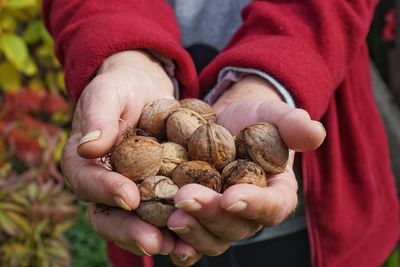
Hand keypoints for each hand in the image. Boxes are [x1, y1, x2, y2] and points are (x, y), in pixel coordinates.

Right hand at [61, 50, 176, 255]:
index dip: (106, 192)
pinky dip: (179, 228)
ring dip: (159, 239)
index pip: (88, 183)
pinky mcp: (157, 193)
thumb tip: (88, 146)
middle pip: (110, 217)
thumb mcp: (109, 92)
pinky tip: (198, 237)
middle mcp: (105, 186)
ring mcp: (132, 192)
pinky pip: (164, 216)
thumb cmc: (122, 88)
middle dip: (132, 232)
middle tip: (155, 242)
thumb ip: (98, 116)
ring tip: (183, 248)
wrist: (146, 90)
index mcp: (85, 164)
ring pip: (138, 225)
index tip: (130, 197)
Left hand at [166, 75, 325, 265]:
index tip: (232, 197)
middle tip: (186, 198)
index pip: (272, 206)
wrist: (225, 121)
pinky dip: (176, 239)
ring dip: (191, 229)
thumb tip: (314, 132)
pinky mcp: (198, 216)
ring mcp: (222, 218)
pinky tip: (158, 232)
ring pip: (211, 237)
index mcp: (275, 193)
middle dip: (212, 215)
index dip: (254, 205)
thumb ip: (292, 125)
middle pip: (236, 227)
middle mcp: (249, 213)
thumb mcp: (272, 115)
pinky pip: (188, 237)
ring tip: (170, 213)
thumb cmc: (253, 119)